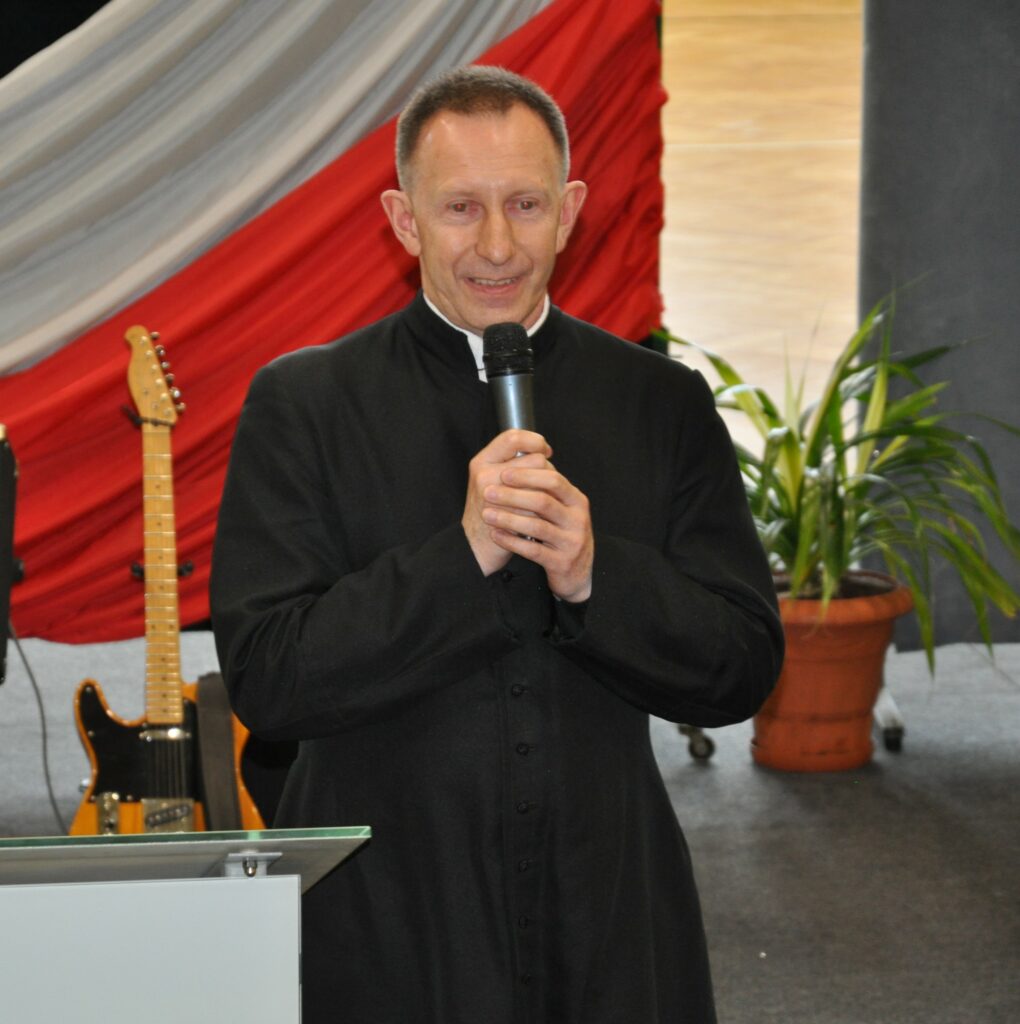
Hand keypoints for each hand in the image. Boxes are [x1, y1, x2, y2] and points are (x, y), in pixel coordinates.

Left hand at [463, 430, 593, 602]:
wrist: (577, 572)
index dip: (527, 474)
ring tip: (487, 513)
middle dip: (513, 495)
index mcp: (576, 500)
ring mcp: (571, 542)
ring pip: (536, 526)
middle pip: (543, 500)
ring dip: (507, 518)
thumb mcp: (562, 509)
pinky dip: (511, 541)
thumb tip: (521, 458)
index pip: (553, 479)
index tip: (503, 473)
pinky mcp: (561, 562)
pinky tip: (495, 535)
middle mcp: (578, 519)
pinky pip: (533, 550)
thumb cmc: (562, 534)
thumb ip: (547, 488)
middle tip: (488, 491)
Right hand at [463, 430, 551, 576]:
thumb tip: (543, 451)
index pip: (513, 437)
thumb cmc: (491, 511)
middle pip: (535, 460)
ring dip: (547, 491)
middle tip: (544, 484)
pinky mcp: (508, 514)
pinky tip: (535, 516)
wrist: (476, 546)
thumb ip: (511, 462)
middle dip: (547, 472)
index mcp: (482, 461)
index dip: (535, 441)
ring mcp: (495, 495)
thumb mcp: (492, 479)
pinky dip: (542, 511)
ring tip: (538, 501)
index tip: (545, 451)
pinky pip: (539, 504)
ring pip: (542, 482)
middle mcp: (485, 474)